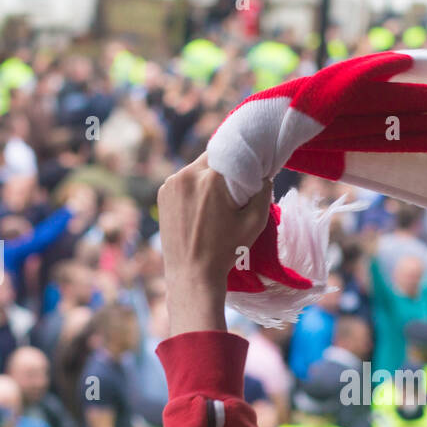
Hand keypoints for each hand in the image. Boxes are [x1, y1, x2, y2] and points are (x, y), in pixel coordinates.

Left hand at [157, 152, 272, 336]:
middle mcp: (186, 175)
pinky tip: (200, 209)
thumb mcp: (254, 223)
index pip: (230, 151)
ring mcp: (171, 184)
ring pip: (196, 169)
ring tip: (215, 204)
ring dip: (206, 178)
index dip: (241, 159)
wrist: (192, 275)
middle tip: (233, 190)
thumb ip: (264, 192)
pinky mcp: (162, 194)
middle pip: (212, 159)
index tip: (248, 171)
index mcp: (210, 178)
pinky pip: (183, 181)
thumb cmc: (226, 251)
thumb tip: (264, 173)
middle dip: (223, 169)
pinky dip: (193, 188)